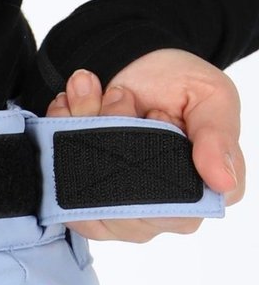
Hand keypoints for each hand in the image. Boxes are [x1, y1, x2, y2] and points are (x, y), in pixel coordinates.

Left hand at [44, 47, 244, 241]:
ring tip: (92, 93)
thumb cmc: (179, 87)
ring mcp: (117, 218)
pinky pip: (61, 191)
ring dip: (82, 132)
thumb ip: (218, 138)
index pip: (174, 208)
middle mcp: (156, 217)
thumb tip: (224, 184)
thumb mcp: (213, 99)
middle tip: (119, 94)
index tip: (157, 114)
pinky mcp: (82, 209)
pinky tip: (68, 110)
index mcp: (197, 196)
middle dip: (113, 134)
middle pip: (124, 200)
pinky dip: (60, 141)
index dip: (156, 159)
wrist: (135, 66)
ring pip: (88, 194)